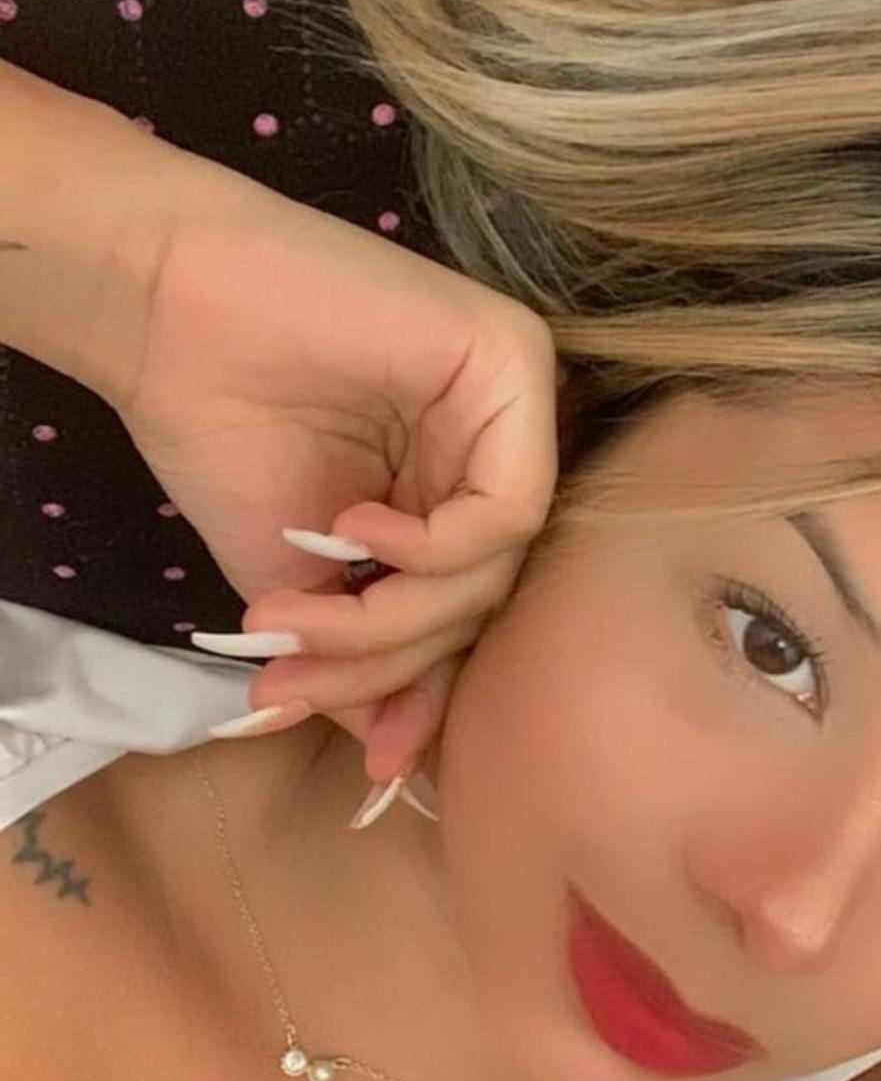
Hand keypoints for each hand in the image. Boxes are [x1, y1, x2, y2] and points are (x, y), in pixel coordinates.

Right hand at [117, 149, 557, 779]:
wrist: (166, 314)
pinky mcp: (514, 362)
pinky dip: (431, 547)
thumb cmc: (222, 435)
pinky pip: (508, 506)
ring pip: (493, 569)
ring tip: (291, 617)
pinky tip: (351, 533)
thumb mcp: (297, 586)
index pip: (465, 617)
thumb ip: (360, 657)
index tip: (375, 765)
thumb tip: (396, 759)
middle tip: (287, 678)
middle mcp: (493, 453)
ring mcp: (512, 408)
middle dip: (382, 662)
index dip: (422, 696)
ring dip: (387, 619)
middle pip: (479, 602)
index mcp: (447, 497)